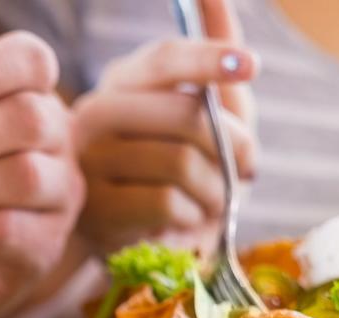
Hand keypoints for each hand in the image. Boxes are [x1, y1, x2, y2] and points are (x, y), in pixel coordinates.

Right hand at [72, 0, 257, 255]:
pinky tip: (188, 219)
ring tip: (215, 198)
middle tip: (248, 165)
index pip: (162, 58)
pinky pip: (167, 202)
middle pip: (182, 115)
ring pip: (180, 162)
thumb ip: (214, 55)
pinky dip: (192, 214)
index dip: (208, 58)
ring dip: (216, 186)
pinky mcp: (96, 210)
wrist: (140, 241)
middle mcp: (93, 115)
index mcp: (120, 83)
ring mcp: (88, 164)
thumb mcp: (206, 110)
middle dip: (233, 143)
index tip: (249, 66)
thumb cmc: (179, 169)